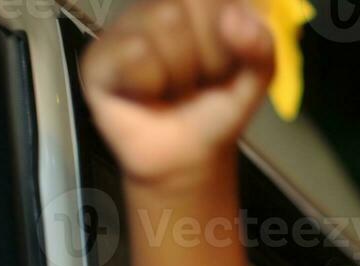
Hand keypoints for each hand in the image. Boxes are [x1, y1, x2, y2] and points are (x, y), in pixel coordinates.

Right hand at [81, 0, 274, 187]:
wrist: (187, 156)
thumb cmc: (215, 110)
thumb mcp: (255, 79)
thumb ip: (261, 47)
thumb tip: (236, 17)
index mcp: (194, 5)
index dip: (227, 36)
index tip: (225, 65)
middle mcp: (155, 7)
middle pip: (185, 6)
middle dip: (205, 56)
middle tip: (197, 82)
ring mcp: (123, 29)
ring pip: (163, 25)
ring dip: (178, 73)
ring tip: (172, 89)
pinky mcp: (98, 57)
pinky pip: (134, 53)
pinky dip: (150, 83)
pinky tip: (144, 94)